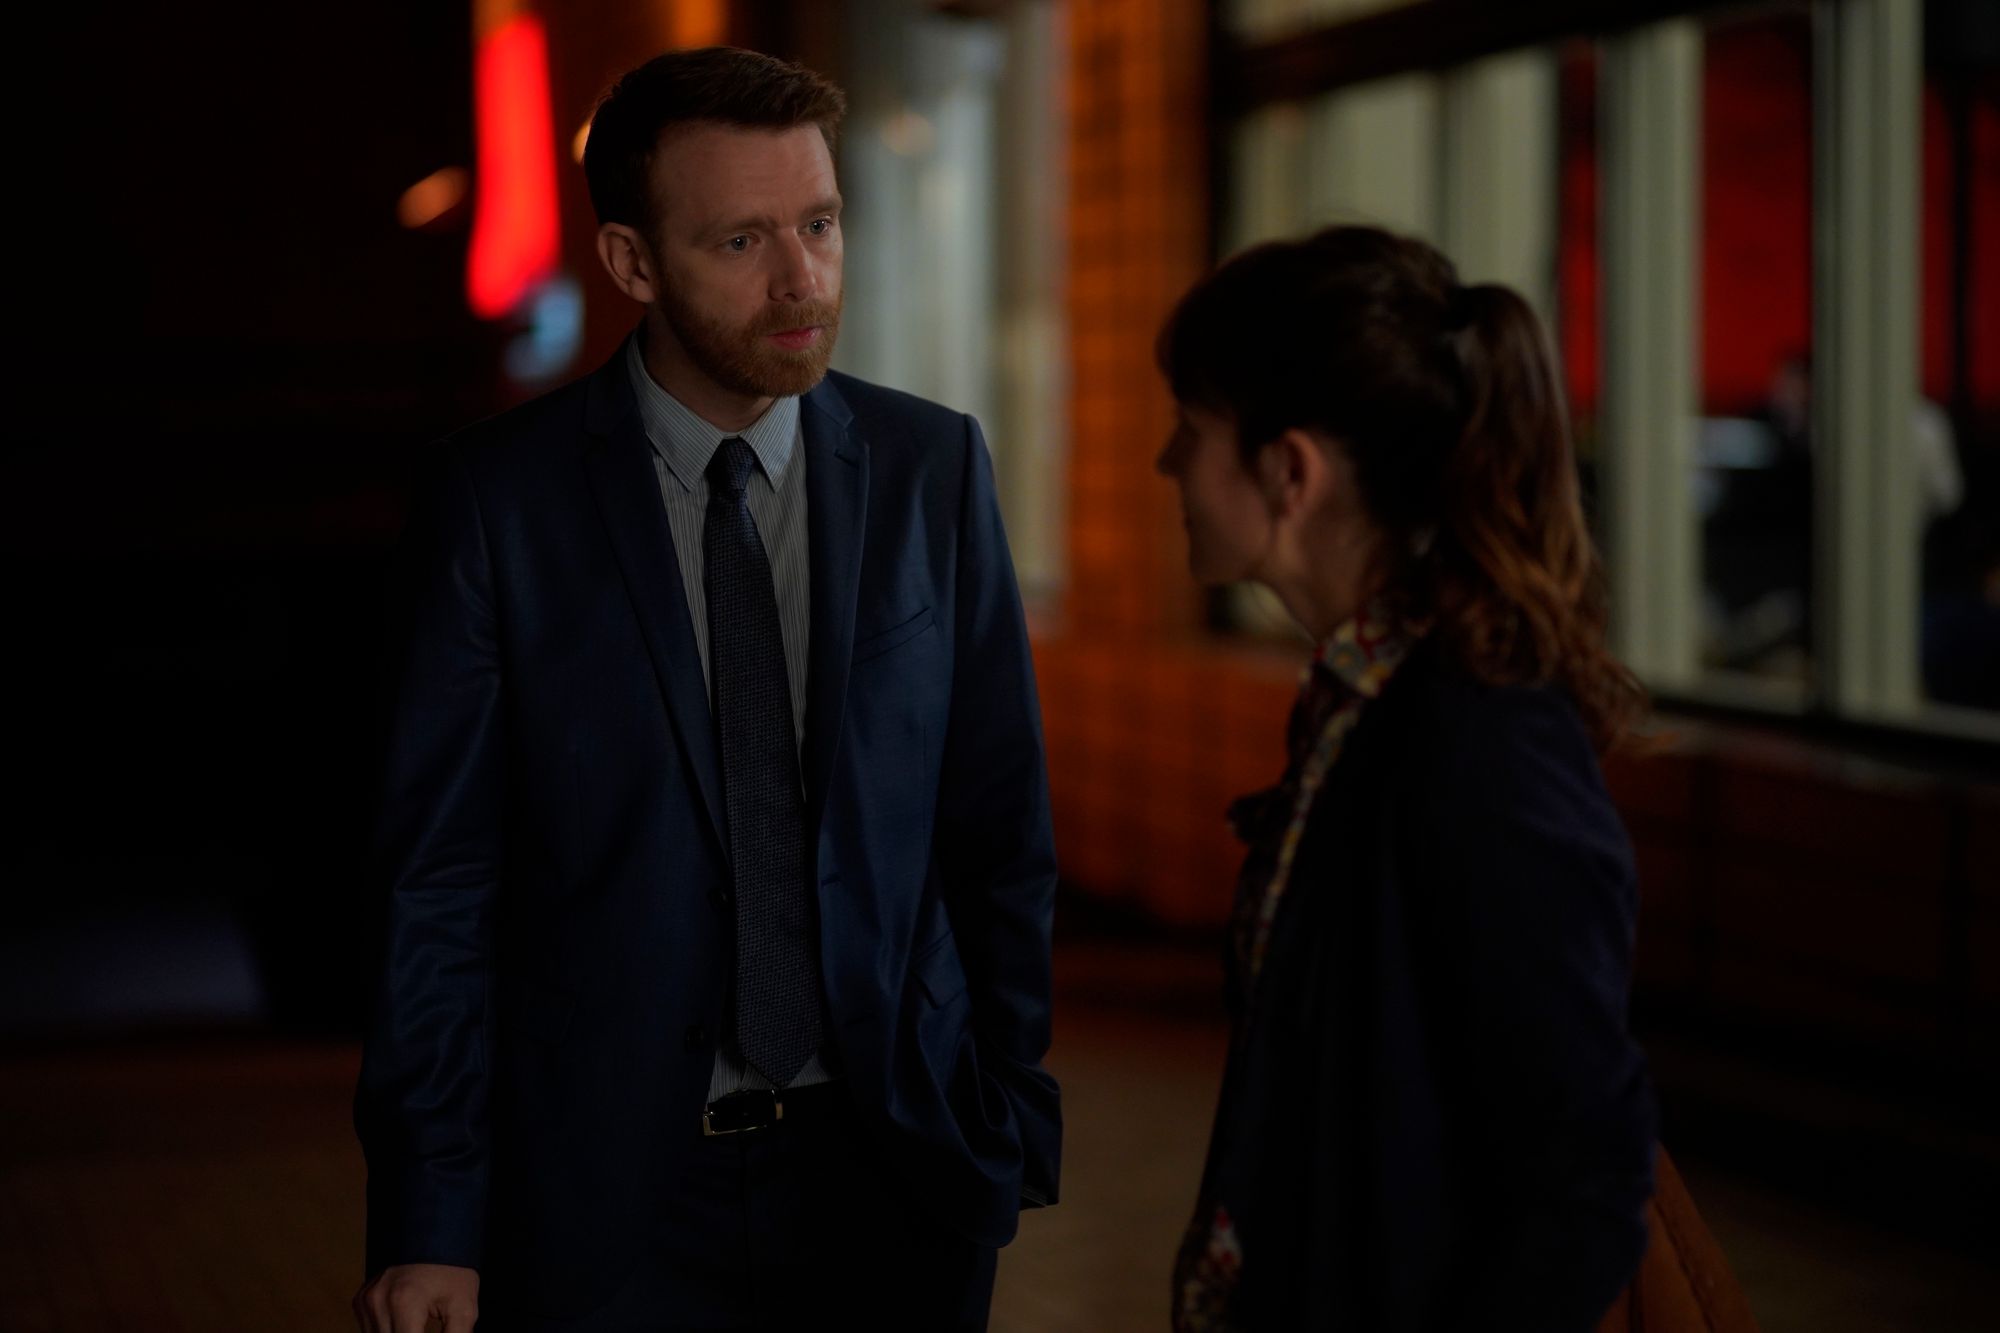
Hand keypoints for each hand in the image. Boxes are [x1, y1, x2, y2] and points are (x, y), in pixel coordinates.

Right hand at [353, 1263, 479, 1332]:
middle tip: (425, 1327)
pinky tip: (406, 1322)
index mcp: (404, 1302)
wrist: (435, 1239)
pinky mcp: (361, 1300)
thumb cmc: (453, 1274)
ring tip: (418, 1325)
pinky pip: (371, 1330)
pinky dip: (388, 1331)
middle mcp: (378, 1301)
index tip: (428, 1331)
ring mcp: (366, 1300)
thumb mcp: (464, 1308)